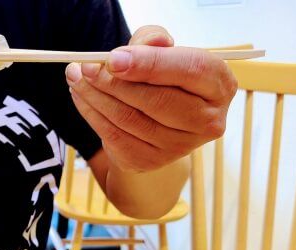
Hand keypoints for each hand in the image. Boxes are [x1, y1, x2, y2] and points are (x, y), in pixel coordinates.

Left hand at [66, 25, 236, 171]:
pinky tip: (80, 98)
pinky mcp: (151, 161)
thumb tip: (145, 47)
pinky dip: (92, 114)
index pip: (190, 70)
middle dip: (114, 83)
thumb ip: (152, 41)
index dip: (150, 63)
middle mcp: (207, 121)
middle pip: (157, 101)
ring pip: (130, 119)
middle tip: (86, 67)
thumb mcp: (161, 51)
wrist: (154, 121)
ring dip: (95, 97)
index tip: (113, 59)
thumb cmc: (162, 78)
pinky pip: (114, 137)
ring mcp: (179, 147)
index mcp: (220, 85)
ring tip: (76, 78)